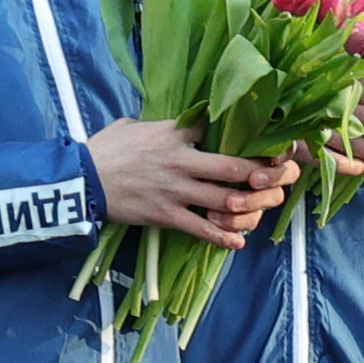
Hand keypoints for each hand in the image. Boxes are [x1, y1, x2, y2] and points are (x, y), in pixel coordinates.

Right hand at [94, 115, 297, 246]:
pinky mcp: (166, 214)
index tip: (268, 140)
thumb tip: (173, 121)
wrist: (81, 179)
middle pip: (234, 166)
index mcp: (175, 132)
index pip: (220, 127)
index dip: (247, 134)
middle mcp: (181, 160)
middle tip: (283, 176)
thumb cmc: (105, 149)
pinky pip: (202, 229)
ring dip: (250, 206)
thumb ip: (158, 122)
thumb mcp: (132, 125)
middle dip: (263, 173)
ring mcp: (175, 189)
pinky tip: (239, 241)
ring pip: (225, 199)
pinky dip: (224, 237)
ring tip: (266, 208)